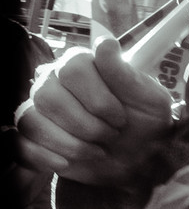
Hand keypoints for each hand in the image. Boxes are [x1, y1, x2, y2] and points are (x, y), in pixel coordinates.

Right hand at [16, 37, 172, 188]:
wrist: (143, 158)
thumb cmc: (147, 122)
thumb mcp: (150, 99)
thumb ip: (126, 74)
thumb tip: (105, 44)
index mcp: (79, 65)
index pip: (71, 70)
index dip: (99, 100)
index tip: (121, 118)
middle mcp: (52, 81)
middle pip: (48, 97)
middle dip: (88, 126)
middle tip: (112, 135)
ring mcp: (39, 109)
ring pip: (31, 120)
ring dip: (70, 144)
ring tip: (97, 151)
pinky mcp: (34, 138)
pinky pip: (18, 143)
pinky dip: (42, 157)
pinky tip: (66, 164)